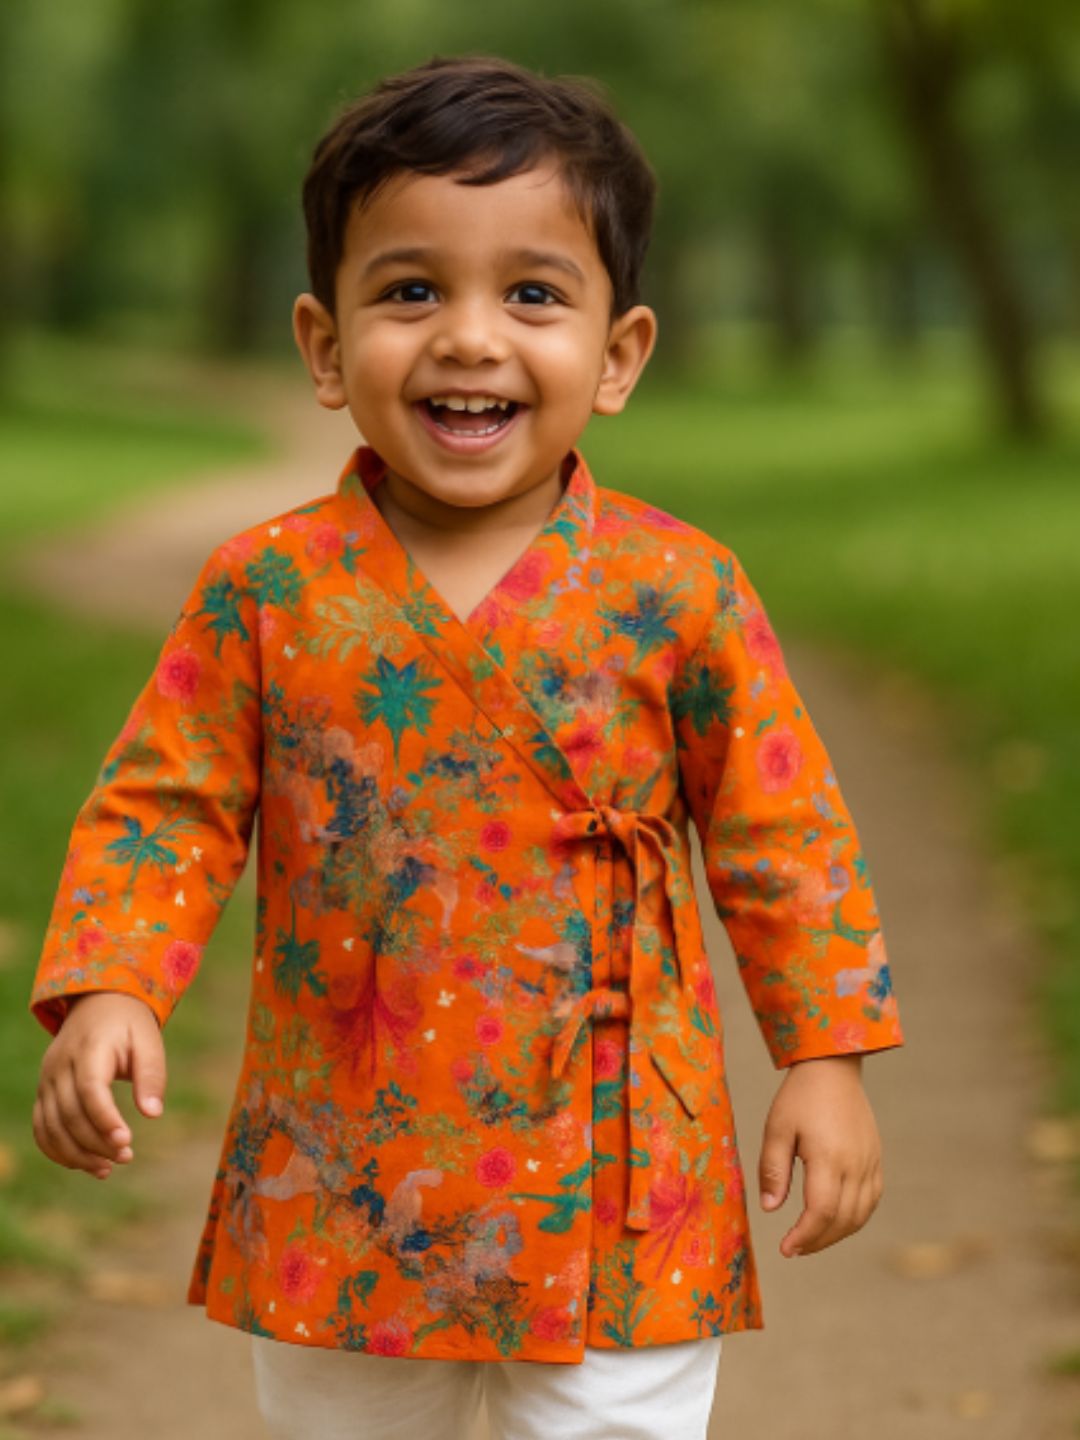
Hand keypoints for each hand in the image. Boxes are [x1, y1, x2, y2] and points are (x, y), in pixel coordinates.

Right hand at [32, 992, 166, 1180]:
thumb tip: (153, 1113)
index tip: (126, 1142)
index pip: (90, 1090)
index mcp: (89, 1048)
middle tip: (126, 1157)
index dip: (105, 1120)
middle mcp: (60, 1065)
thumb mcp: (149, 1040)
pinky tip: (85, 1164)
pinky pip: (41, 1127)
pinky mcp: (44, 1091)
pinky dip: (58, 1150)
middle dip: (96, 1142)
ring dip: (76, 1153)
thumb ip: (151, 1075)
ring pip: (51, 1126)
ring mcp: (47, 1079)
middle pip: (69, 1113)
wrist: (97, 1003)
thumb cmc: (128, 1024)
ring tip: (107, 1168)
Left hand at [758, 1054, 883, 1257]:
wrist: (833, 1068)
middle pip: (843, 1219)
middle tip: (794, 1248)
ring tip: (811, 1239)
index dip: (805, 1236)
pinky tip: (835, 1220)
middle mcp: (856, 1164)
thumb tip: (770, 1209)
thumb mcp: (777, 1128)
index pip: (822, 1211)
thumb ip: (773, 1169)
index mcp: (829, 1156)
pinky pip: (871, 1200)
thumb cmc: (800, 1096)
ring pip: (860, 1214)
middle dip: (818, 1241)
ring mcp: (870, 1162)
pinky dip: (855, 1218)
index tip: (786, 1249)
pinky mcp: (876, 1159)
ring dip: (837, 1234)